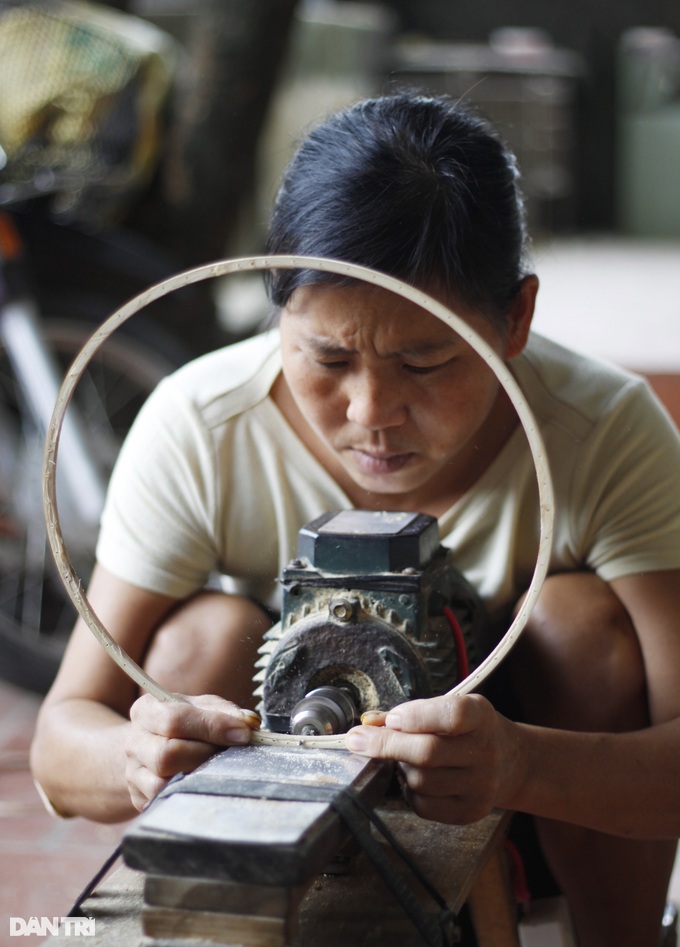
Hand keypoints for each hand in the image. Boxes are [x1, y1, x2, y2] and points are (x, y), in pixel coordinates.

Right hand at [125, 693, 259, 811]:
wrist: (151, 744)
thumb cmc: (185, 722)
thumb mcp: (202, 707)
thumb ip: (225, 711)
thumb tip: (248, 724)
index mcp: (147, 710)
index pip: (175, 719)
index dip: (212, 727)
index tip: (242, 733)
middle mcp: (134, 742)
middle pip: (167, 754)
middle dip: (206, 755)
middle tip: (228, 752)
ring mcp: (134, 773)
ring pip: (164, 783)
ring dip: (199, 777)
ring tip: (216, 767)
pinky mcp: (140, 799)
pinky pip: (166, 802)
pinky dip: (190, 793)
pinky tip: (204, 783)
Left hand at [345, 694, 519, 823]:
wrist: (510, 762)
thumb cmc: (470, 730)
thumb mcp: (450, 708)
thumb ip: (411, 713)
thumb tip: (369, 723)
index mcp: (482, 717)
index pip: (452, 715)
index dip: (416, 716)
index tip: (391, 718)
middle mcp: (486, 752)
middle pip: (428, 753)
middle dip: (386, 745)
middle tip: (358, 739)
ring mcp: (480, 786)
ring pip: (420, 780)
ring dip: (400, 768)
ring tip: (406, 758)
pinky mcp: (469, 812)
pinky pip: (423, 805)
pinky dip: (409, 791)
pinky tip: (416, 778)